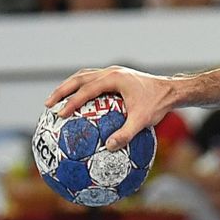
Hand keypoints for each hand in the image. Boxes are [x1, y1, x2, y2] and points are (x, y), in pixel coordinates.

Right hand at [46, 65, 173, 149]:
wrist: (172, 91)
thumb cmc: (158, 104)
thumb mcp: (142, 121)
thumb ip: (126, 134)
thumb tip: (109, 147)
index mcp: (113, 78)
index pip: (86, 90)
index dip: (71, 102)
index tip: (60, 114)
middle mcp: (111, 72)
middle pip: (79, 78)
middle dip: (62, 91)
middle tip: (48, 105)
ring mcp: (113, 72)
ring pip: (84, 76)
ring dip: (69, 87)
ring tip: (57, 100)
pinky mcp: (116, 76)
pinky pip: (93, 79)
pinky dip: (82, 88)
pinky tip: (78, 101)